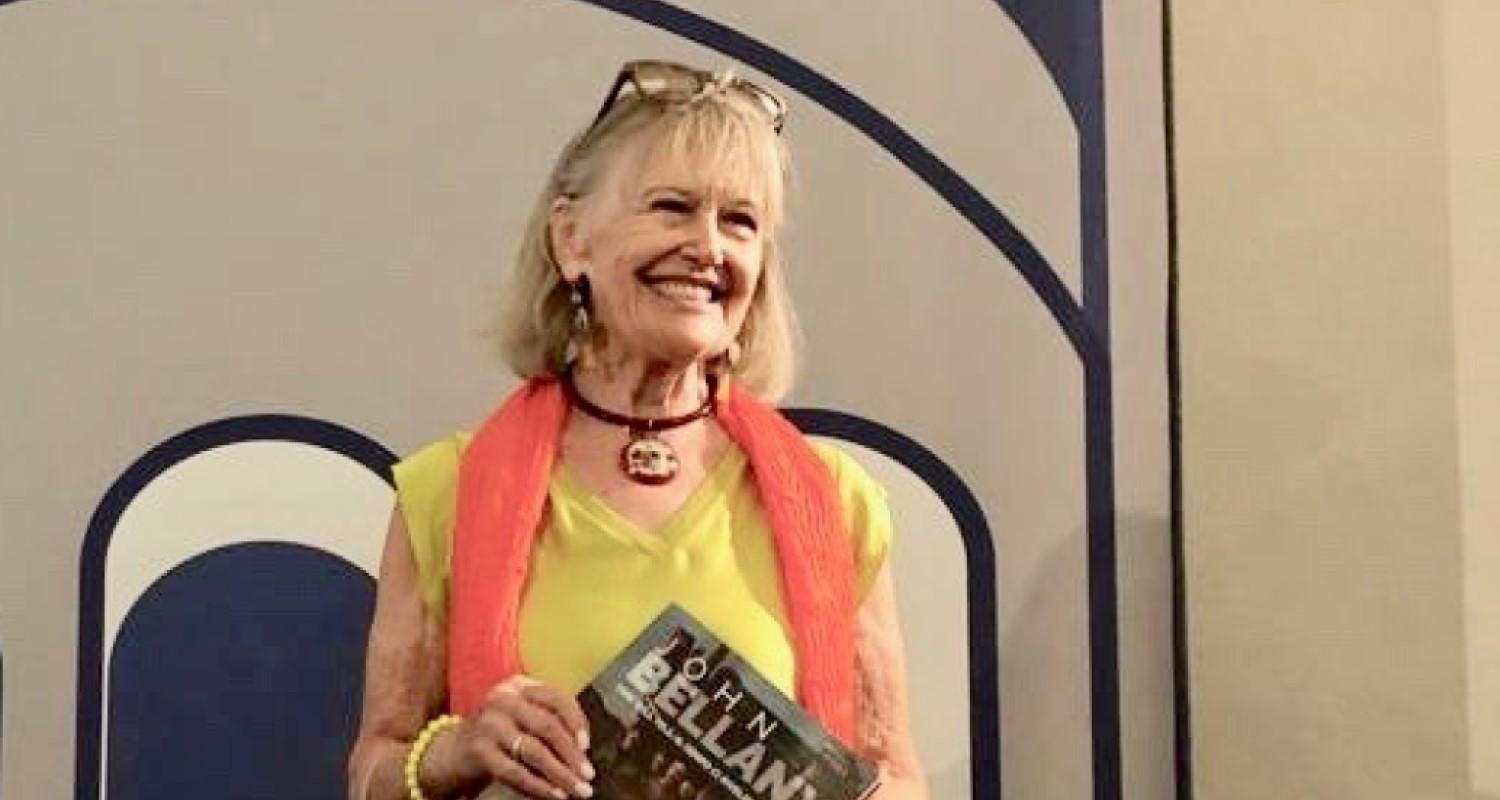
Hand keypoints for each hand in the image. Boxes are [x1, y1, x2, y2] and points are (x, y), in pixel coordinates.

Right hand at [449, 675, 594, 798]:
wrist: (451, 751)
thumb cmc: (498, 733)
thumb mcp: (522, 716)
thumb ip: (549, 721)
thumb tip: (584, 750)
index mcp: (518, 686)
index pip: (556, 697)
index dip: (576, 721)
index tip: (587, 745)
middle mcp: (503, 699)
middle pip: (547, 725)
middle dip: (572, 754)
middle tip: (589, 774)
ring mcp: (489, 724)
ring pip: (534, 751)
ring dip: (561, 774)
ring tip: (578, 789)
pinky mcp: (479, 751)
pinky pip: (516, 772)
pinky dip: (539, 786)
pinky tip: (555, 795)